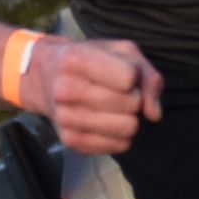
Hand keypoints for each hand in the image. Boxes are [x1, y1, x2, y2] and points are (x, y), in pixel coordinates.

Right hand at [23, 36, 163, 154]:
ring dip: (129, 119)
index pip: (128, 78)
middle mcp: (64, 89)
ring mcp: (64, 117)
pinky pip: (118, 146)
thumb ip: (147, 76)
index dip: (133, 76)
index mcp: (74, 60)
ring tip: (115, 109)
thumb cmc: (90, 60)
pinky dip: (121, 136)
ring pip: (127, 129)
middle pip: (130, 105)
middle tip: (119, 93)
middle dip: (134, 99)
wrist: (45, 76)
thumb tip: (154, 114)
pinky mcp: (69, 140)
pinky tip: (108, 122)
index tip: (121, 73)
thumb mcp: (121, 52)